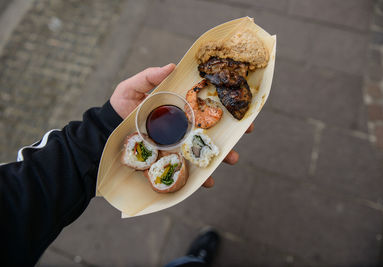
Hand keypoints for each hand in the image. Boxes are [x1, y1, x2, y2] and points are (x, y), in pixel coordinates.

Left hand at [110, 64, 253, 188]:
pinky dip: (199, 177)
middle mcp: (183, 125)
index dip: (225, 107)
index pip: (207, 106)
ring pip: (204, 150)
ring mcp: (178, 144)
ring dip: (220, 155)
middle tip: (244, 133)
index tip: (242, 109)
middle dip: (231, 133)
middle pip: (211, 130)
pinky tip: (206, 182)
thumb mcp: (133, 86)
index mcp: (180, 107)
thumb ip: (150, 76)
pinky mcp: (170, 159)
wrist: (108, 129)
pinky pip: (187, 168)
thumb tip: (172, 65)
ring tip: (230, 159)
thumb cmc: (122, 104)